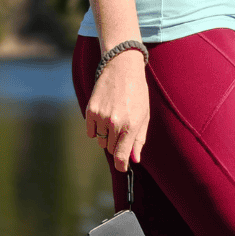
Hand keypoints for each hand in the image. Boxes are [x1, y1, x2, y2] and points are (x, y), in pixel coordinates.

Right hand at [84, 48, 148, 171]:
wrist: (122, 67)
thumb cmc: (137, 93)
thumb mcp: (144, 116)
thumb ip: (138, 140)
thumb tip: (134, 160)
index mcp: (130, 126)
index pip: (121, 155)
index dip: (121, 165)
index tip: (122, 168)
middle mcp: (114, 123)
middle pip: (111, 149)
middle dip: (117, 145)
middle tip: (122, 131)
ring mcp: (101, 116)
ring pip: (101, 141)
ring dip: (107, 136)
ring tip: (115, 120)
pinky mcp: (90, 110)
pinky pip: (90, 132)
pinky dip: (96, 129)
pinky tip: (104, 117)